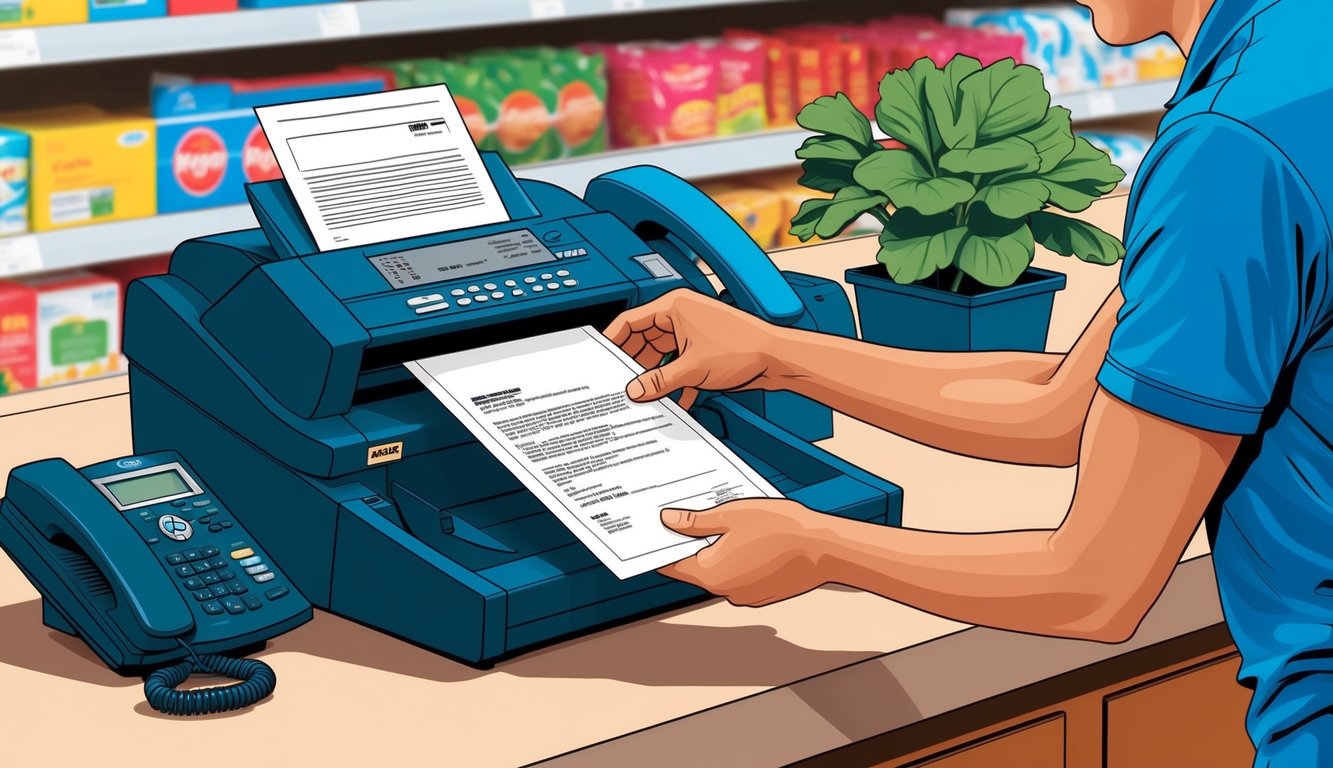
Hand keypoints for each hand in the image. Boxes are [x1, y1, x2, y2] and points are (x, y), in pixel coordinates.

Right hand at [603, 288, 785, 409]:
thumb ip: (658, 381)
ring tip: (646, 396)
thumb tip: (634, 389)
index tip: (601, 359)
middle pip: (644, 341)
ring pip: (661, 356)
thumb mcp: (692, 368)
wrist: (778, 359)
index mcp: (674, 307)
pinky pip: (678, 366)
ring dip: (656, 377)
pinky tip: (673, 400)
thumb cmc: (744, 348)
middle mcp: (681, 316)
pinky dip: (674, 382)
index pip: (630, 320)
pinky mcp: (703, 350)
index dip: (613, 341)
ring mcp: (692, 333)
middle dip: (635, 365)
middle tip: (622, 384)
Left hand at [657, 499, 837, 606]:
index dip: (662, 546)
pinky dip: (738, 560)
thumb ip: (696, 522)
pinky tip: (749, 539)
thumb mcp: (731, 515)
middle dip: (692, 543)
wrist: (824, 549)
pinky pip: (740, 576)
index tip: (655, 532)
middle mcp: (724, 590)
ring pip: (720, 571)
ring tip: (729, 524)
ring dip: (718, 551)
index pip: (672, 564)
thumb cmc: (782, 529)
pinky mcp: (762, 593)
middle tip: (693, 516)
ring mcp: (744, 595)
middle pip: (695, 567)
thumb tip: (668, 522)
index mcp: (710, 573)